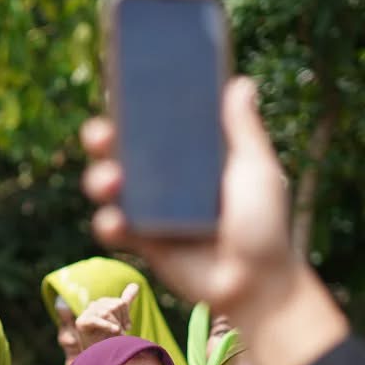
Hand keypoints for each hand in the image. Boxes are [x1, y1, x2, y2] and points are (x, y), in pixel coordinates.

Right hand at [75, 282, 138, 350]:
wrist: (98, 357)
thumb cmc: (109, 338)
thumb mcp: (119, 317)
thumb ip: (126, 300)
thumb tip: (135, 285)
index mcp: (103, 302)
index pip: (121, 303)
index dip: (126, 316)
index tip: (127, 327)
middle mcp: (94, 305)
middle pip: (115, 305)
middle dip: (120, 321)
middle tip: (119, 334)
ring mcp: (86, 313)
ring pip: (107, 312)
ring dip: (115, 326)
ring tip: (115, 337)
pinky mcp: (81, 322)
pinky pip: (97, 320)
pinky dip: (107, 326)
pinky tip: (115, 331)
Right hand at [80, 77, 298, 320]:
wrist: (256, 283)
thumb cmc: (264, 224)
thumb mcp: (257, 170)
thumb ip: (243, 130)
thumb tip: (240, 82)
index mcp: (190, 155)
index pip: (154, 122)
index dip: (133, 105)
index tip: (121, 86)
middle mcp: (164, 178)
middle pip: (121, 149)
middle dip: (102, 137)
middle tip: (101, 135)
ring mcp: (149, 209)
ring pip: (108, 186)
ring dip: (100, 178)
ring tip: (111, 181)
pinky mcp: (141, 241)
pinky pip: (112, 227)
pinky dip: (108, 223)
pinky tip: (117, 221)